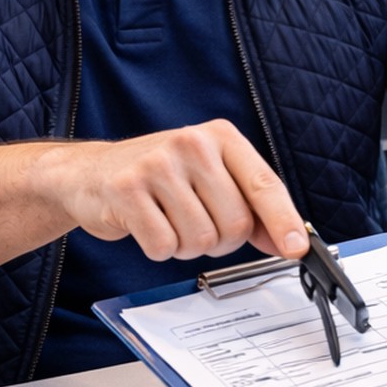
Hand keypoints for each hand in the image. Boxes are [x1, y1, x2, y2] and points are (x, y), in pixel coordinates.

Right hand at [59, 119, 308, 261]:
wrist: (90, 173)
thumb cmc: (158, 178)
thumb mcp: (209, 178)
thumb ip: (249, 207)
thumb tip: (288, 241)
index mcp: (221, 137)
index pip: (265, 184)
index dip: (283, 221)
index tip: (296, 249)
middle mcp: (193, 144)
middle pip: (236, 223)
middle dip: (221, 240)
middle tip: (196, 224)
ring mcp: (159, 165)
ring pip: (202, 240)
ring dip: (188, 246)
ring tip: (168, 220)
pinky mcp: (128, 190)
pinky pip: (165, 246)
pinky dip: (159, 248)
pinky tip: (147, 224)